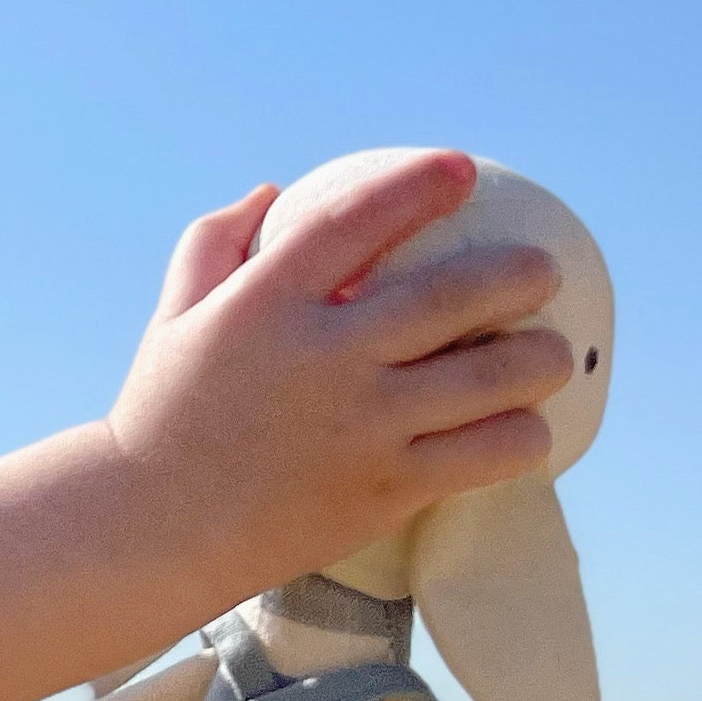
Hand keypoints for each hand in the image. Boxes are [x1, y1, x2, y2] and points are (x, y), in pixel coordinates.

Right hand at [106, 151, 569, 584]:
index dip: (417, 188)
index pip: (355, 223)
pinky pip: (487, 454)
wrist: (151, 529)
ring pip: (491, 377)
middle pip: (453, 296)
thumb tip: (271, 191)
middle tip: (542, 271)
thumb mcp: (172, 316)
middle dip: (519, 274)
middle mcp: (322, 359)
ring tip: (550, 352)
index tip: (460, 171)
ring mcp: (359, 427)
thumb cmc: (162, 414)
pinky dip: (524, 435)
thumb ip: (213, 242)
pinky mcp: (384, 490)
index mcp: (264, 305)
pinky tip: (524, 427)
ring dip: (540, 357)